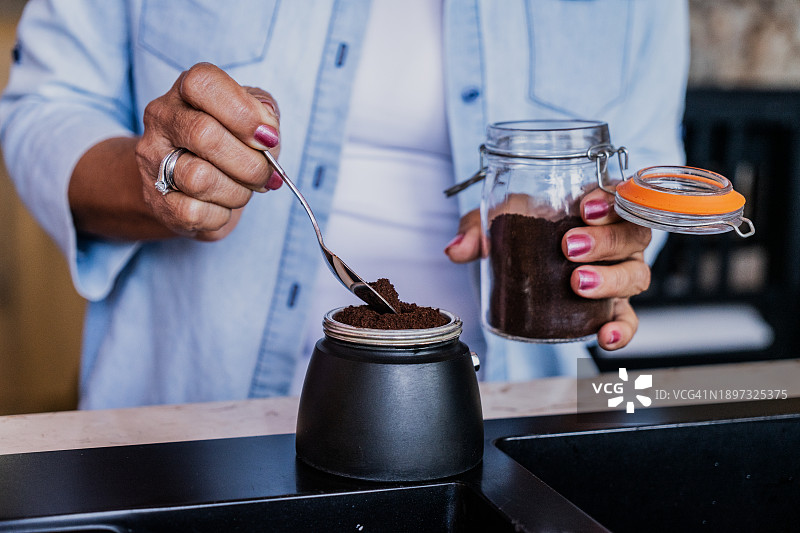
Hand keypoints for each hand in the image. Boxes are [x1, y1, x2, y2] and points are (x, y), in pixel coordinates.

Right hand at [135, 62, 281, 239]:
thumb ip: (266, 114)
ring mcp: (153, 160)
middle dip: (250, 163)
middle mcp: (162, 119)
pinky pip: (194, 212)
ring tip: (244, 189)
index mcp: (186, 91)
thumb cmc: (230, 141)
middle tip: (266, 174)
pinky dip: (220, 214)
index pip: (203, 83)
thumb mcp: (252, 115)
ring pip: (199, 179)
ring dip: (237, 192)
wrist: (189, 183)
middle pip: (204, 134)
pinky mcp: (156, 200)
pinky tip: (222, 205)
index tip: (268, 138)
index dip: (243, 112)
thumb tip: (267, 133)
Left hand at [444, 188, 651, 350]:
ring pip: (635, 275)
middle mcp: (615, 239)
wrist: (516, 264)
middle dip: (606, 241)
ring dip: (611, 279)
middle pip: (633, 235)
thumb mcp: (495, 220)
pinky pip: (627, 320)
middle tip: (570, 248)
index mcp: (595, 206)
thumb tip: (457, 249)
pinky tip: (604, 337)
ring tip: (577, 283)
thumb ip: (476, 229)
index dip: (610, 199)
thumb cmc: (519, 230)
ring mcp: (617, 273)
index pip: (620, 194)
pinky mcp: (610, 308)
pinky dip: (621, 330)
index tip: (585, 207)